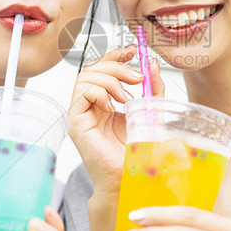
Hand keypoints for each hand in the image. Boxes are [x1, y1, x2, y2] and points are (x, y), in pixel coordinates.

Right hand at [68, 46, 163, 198]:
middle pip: (94, 69)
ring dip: (109, 80)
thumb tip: (152, 64)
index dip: (117, 56)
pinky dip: (99, 93)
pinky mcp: (76, 123)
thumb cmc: (139, 153)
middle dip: (117, 66)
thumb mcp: (152, 113)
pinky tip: (112, 107)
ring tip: (127, 97)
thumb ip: (153, 90)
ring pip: (86, 77)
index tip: (134, 51)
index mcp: (108, 102)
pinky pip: (81, 94)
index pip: (105, 69)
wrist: (131, 179)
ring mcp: (83, 114)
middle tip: (137, 77)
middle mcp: (92, 106)